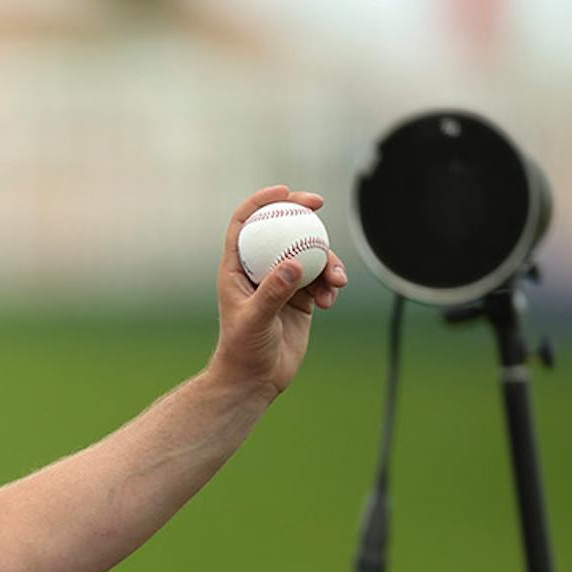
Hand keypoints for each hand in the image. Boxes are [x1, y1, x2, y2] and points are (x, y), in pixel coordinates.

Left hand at [209, 185, 348, 399]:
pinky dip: (329, 283)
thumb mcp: (256, 320)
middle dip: (300, 213)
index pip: (244, 224)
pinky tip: (331, 299)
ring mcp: (281, 282)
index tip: (286, 193)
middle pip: (279, 229)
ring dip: (325, 260)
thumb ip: (274, 292)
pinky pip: (320, 278)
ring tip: (335, 282)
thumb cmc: (244, 350)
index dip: (262, 202)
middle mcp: (258, 270)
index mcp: (237, 268)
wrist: (256, 379)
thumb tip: (294, 263)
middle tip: (318, 204)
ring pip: (307, 254)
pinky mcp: (300, 298)